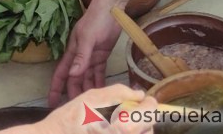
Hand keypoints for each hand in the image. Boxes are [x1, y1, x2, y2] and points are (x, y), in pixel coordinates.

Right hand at [26, 84, 153, 133]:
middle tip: (131, 111)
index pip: (151, 113)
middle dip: (143, 118)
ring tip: (120, 121)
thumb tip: (138, 94)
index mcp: (124, 126)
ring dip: (137, 129)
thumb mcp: (94, 96)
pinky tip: (113, 130)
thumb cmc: (71, 118)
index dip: (149, 103)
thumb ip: (120, 92)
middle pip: (149, 128)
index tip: (144, 101)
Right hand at [48, 5, 121, 105]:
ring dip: (88, 90)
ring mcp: (91, 57)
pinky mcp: (102, 56)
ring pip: (87, 78)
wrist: (111, 8)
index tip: (52, 102)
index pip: (61, 73)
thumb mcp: (87, 38)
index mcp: (72, 53)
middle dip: (74, 93)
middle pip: (75, 79)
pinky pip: (99, 73)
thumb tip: (73, 74)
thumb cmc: (95, 20)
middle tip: (79, 109)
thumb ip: (81, 56)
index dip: (56, 87)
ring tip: (92, 104)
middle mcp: (80, 57)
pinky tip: (103, 92)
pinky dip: (100, 82)